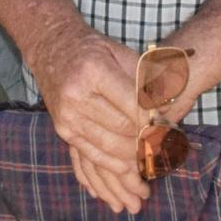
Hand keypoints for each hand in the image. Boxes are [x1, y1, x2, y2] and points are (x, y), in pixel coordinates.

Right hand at [30, 29, 153, 214]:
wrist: (51, 47)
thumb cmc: (93, 49)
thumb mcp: (122, 53)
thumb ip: (145, 81)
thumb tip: (165, 113)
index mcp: (94, 71)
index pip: (132, 105)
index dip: (153, 121)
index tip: (169, 132)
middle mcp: (77, 95)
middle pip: (121, 130)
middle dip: (146, 144)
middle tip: (166, 153)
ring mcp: (67, 116)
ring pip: (107, 147)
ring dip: (131, 162)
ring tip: (149, 174)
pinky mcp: (62, 129)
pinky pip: (89, 155)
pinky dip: (110, 167)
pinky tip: (127, 171)